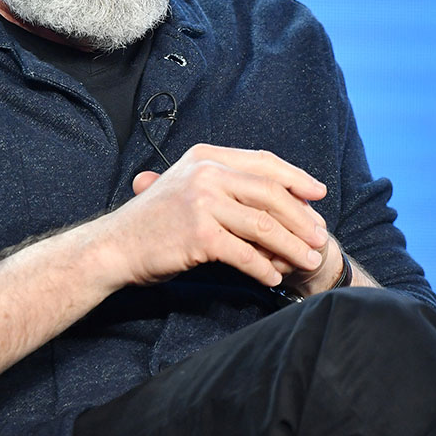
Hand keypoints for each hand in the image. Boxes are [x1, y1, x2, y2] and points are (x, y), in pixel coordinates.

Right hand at [101, 144, 330, 288]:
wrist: (115, 246)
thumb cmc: (154, 222)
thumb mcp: (186, 186)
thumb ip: (223, 185)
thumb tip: (276, 198)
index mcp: (205, 157)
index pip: (263, 162)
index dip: (295, 178)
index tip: (317, 194)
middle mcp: (205, 174)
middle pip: (270, 192)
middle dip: (301, 216)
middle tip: (320, 236)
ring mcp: (202, 203)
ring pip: (264, 225)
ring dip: (291, 246)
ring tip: (308, 260)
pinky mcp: (200, 235)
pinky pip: (245, 254)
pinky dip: (264, 268)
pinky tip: (273, 277)